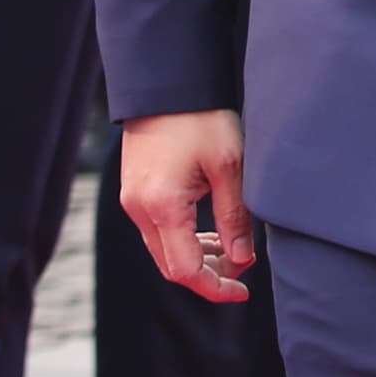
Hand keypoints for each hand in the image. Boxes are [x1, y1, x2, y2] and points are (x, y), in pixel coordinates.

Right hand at [117, 109, 253, 301]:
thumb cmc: (201, 119)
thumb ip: (235, 218)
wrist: (167, 85)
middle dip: (208, 274)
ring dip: (196, 257)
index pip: (185, 270)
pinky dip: (183, 240)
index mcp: (163, 206)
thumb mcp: (229, 166)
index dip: (215, 287)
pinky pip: (157, 231)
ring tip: (230, 248)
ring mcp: (132, 201)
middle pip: (171, 266)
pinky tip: (208, 231)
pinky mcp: (134, 192)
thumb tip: (242, 260)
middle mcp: (140, 209)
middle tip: (242, 266)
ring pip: (163, 250)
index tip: (243, 291)